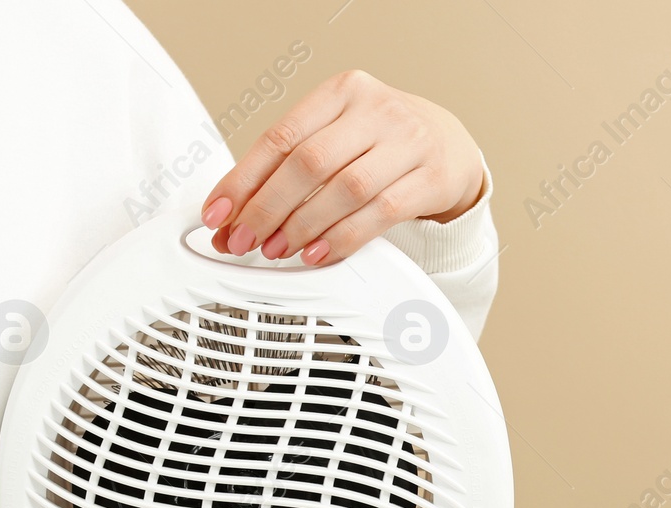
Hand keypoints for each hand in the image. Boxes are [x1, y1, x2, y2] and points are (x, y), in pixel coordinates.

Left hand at [201, 70, 485, 266]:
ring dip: (303, 226)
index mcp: (342, 91)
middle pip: (309, 162)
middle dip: (268, 207)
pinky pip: (380, 214)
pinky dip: (344, 238)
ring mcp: (408, 142)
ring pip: (345, 188)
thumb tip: (235, 212)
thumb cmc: (383, 142)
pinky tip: (320, 253)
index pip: (281, 136)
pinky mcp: (431, 178)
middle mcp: (376, 110)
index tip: (219, 213)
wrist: (451, 144)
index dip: (244, 179)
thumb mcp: (340, 134)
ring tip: (278, 249)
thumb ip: (293, 164)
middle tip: (244, 239)